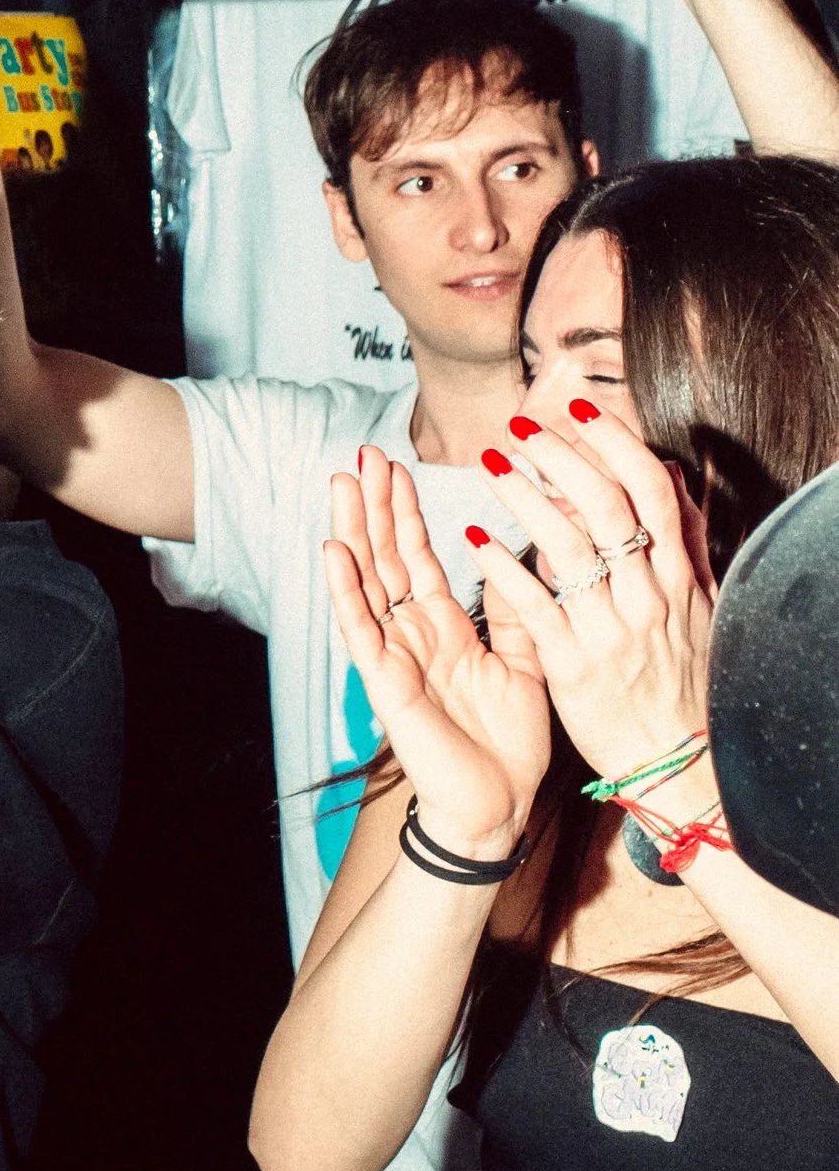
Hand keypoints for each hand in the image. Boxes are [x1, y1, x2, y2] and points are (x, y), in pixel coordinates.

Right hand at [324, 446, 549, 858]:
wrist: (502, 805)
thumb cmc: (510, 744)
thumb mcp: (525, 661)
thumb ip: (517, 608)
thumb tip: (516, 553)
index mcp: (443, 627)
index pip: (415, 556)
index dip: (404, 511)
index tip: (396, 465)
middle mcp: (412, 633)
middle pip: (384, 556)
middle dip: (374, 505)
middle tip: (364, 454)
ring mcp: (393, 654)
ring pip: (365, 580)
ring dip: (353, 529)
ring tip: (344, 482)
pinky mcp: (385, 681)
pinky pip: (360, 628)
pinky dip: (345, 588)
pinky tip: (335, 548)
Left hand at [473, 407, 715, 789]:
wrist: (676, 761)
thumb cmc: (680, 679)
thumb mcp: (695, 607)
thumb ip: (681, 541)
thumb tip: (668, 475)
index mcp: (674, 578)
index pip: (650, 492)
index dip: (616, 444)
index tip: (581, 408)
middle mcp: (645, 596)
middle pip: (605, 507)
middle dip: (562, 458)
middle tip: (522, 426)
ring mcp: (608, 630)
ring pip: (566, 547)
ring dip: (525, 498)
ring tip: (491, 464)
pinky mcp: (573, 665)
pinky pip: (534, 606)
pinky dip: (503, 568)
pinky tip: (474, 537)